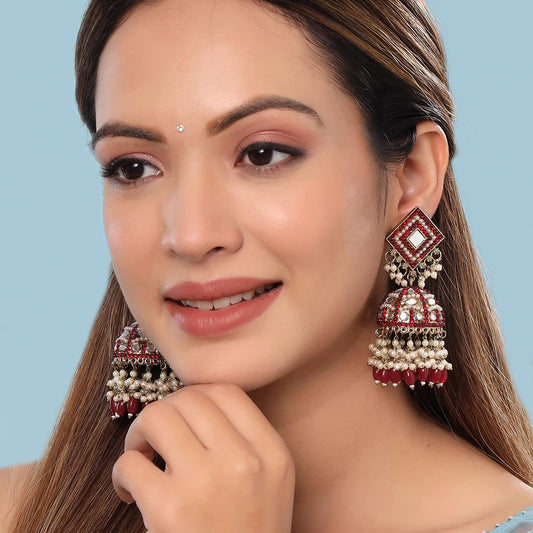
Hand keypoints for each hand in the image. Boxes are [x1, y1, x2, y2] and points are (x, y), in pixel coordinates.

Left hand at [112, 383, 294, 532]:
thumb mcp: (270, 482)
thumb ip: (246, 440)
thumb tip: (192, 404)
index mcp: (272, 453)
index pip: (227, 391)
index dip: (196, 394)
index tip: (183, 412)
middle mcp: (244, 462)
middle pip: (189, 399)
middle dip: (164, 410)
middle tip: (155, 436)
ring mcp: (207, 484)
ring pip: (157, 417)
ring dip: (138, 433)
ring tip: (140, 455)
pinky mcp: (169, 510)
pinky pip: (131, 463)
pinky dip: (122, 471)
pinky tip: (130, 489)